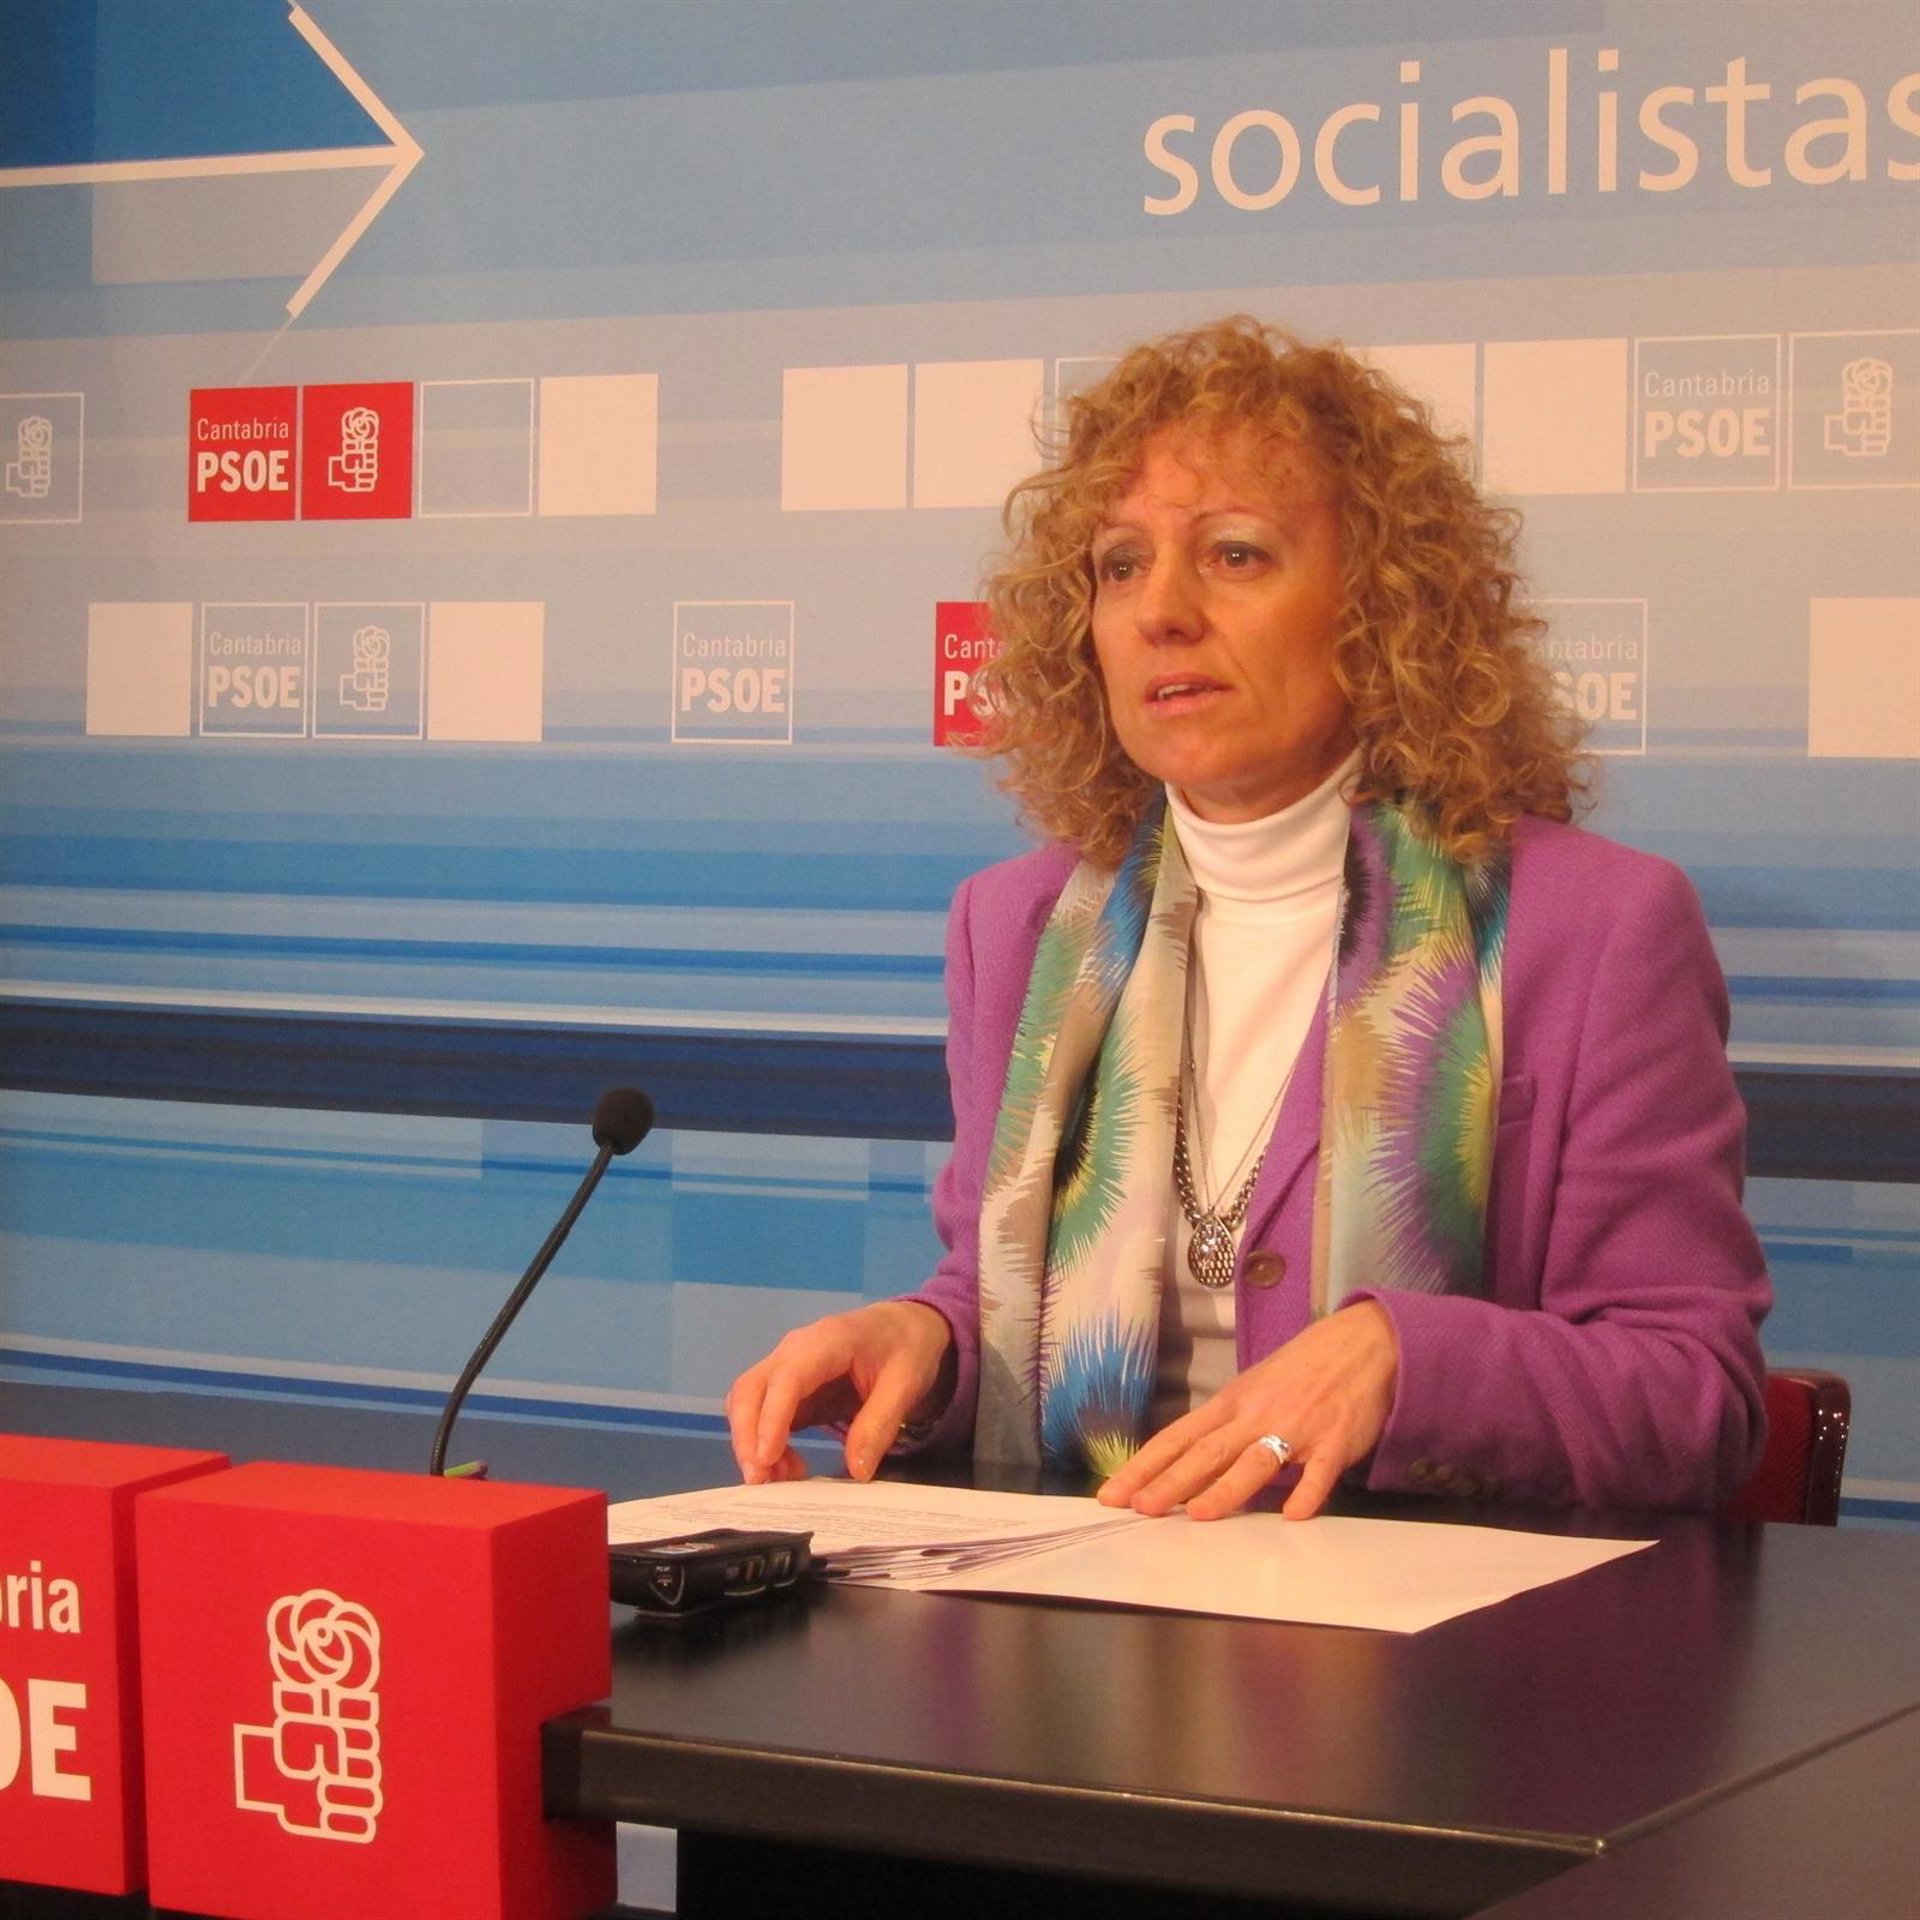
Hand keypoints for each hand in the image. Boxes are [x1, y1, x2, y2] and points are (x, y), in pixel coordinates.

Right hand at [724, 1301, 953, 1485]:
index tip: (767, 1459)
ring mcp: (786, 1366)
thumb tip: (857, 1471)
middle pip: (750, 1388)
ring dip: (752, 1442)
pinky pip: (762, 1413)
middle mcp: (794, 1350)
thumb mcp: (906, 1385)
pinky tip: (784, 1468)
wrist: (904, 1327)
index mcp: (827, 1341)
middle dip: (747, 1436)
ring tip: (779, 1480)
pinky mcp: (787, 1387)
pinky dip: (763, 1442)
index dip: (771, 1418)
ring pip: (747, 1401)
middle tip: (760, 1481)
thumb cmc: (905, 1349)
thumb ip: (880, 1424)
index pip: (786, 1378)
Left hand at [1097, 1302, 1398, 1520]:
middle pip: (1206, 1451)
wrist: (1361, 1342)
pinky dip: (1307, 1492)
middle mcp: (1257, 1414)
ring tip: (1197, 1514)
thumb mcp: (1254, 1390)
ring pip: (1255, 1460)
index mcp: (1232, 1403)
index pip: (1177, 1437)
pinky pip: (1320, 1471)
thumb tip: (1189, 1472)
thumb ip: (1226, 1430)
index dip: (1143, 1466)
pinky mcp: (1337, 1440)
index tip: (1111, 1492)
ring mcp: (1297, 1426)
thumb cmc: (1300, 1370)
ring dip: (1226, 1487)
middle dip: (1170, 1481)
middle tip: (1138, 1508)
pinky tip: (1294, 1516)